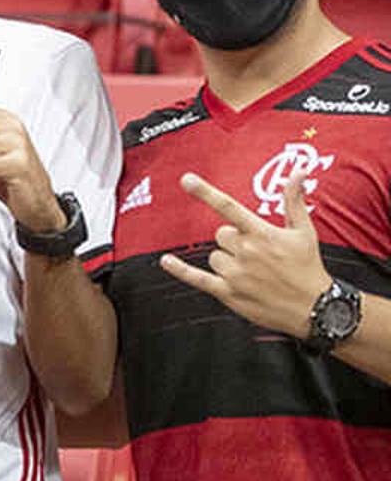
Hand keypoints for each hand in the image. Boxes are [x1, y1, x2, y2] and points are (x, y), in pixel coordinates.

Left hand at [159, 170, 329, 337]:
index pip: (229, 207)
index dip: (206, 193)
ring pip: (214, 256)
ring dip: (227, 261)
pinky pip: (196, 278)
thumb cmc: (308, 266)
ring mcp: (235, 273)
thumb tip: (299, 172)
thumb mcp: (304, 231)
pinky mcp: (228, 292)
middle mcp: (246, 251)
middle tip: (258, 255)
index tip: (186, 179)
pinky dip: (180, 270)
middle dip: (234, 241)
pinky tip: (166, 261)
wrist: (315, 308)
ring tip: (253, 273)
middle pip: (221, 235)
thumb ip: (294, 200)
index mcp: (262, 233)